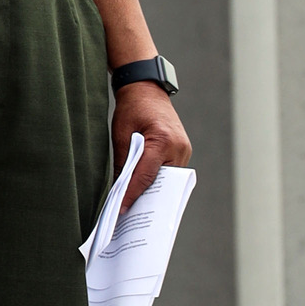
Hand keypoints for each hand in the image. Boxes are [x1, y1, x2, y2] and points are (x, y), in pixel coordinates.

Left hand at [113, 82, 190, 211]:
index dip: (132, 195)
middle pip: (160, 182)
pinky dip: (158, 181)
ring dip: (153, 192)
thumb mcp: (121, 136)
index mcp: (162, 140)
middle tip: (129, 216)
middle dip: (145, 198)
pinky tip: (145, 191)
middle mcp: (178, 147)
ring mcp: (184, 150)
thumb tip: (120, 190)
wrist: (147, 90)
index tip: (122, 210)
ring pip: (167, 180)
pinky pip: (170, 172)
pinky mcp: (183, 152)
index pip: (146, 176)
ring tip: (136, 207)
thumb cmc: (132, 109)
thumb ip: (124, 163)